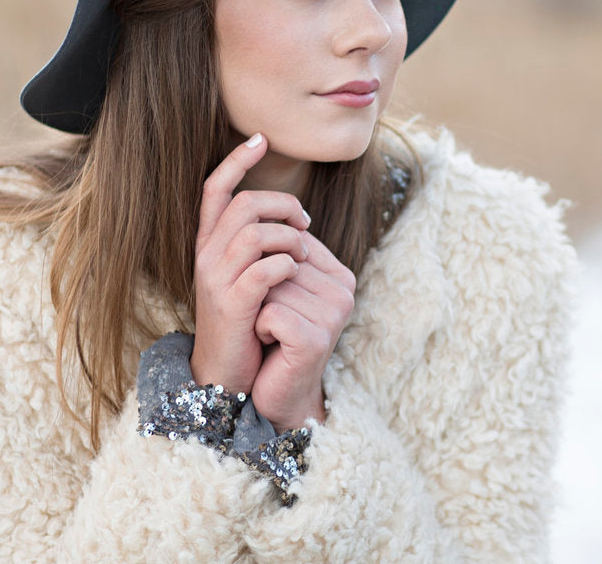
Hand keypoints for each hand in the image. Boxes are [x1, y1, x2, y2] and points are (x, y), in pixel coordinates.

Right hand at [189, 133, 311, 395]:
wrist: (226, 373)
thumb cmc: (246, 319)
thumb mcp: (248, 275)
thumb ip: (260, 245)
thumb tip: (293, 217)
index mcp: (209, 244)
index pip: (215, 190)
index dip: (236, 161)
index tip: (261, 139)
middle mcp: (206, 256)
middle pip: (244, 204)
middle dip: (283, 205)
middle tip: (305, 224)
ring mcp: (215, 280)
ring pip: (255, 232)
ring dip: (290, 237)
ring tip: (302, 252)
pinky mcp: (231, 305)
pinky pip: (264, 269)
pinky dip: (287, 264)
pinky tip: (295, 272)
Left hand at [249, 232, 355, 430]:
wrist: (273, 393)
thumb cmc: (271, 336)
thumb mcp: (279, 287)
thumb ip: (282, 250)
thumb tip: (257, 207)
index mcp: (340, 274)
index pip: (291, 241)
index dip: (268, 269)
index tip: (278, 302)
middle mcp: (345, 291)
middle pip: (279, 260)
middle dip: (261, 289)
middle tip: (273, 321)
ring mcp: (334, 315)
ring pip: (272, 284)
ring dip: (258, 309)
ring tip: (272, 333)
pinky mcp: (316, 339)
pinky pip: (270, 312)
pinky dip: (259, 327)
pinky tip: (271, 344)